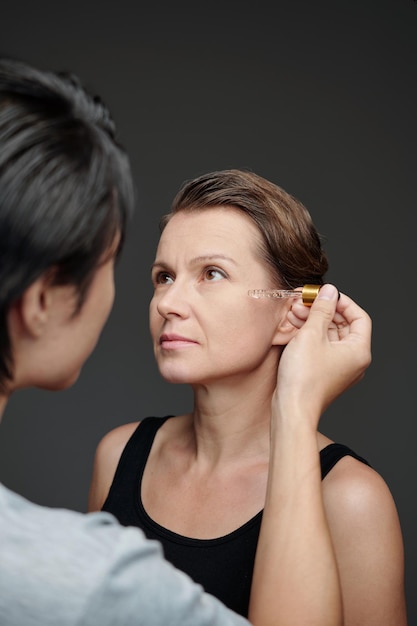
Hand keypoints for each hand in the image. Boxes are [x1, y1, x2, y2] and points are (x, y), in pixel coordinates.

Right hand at [274, 284, 371, 425]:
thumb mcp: (311, 334)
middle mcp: (353, 360)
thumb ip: (322, 310)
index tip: (325, 295)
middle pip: (343, 325)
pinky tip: (293, 326)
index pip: (359, 317)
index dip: (342, 302)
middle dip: (322, 310)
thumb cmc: (304, 377)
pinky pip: (322, 347)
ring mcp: (339, 368)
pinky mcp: (325, 373)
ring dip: (313, 321)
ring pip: (330, 335)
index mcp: (359, 350)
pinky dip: (310, 335)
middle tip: (305, 301)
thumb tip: (330, 292)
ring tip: (294, 312)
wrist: (292, 409)